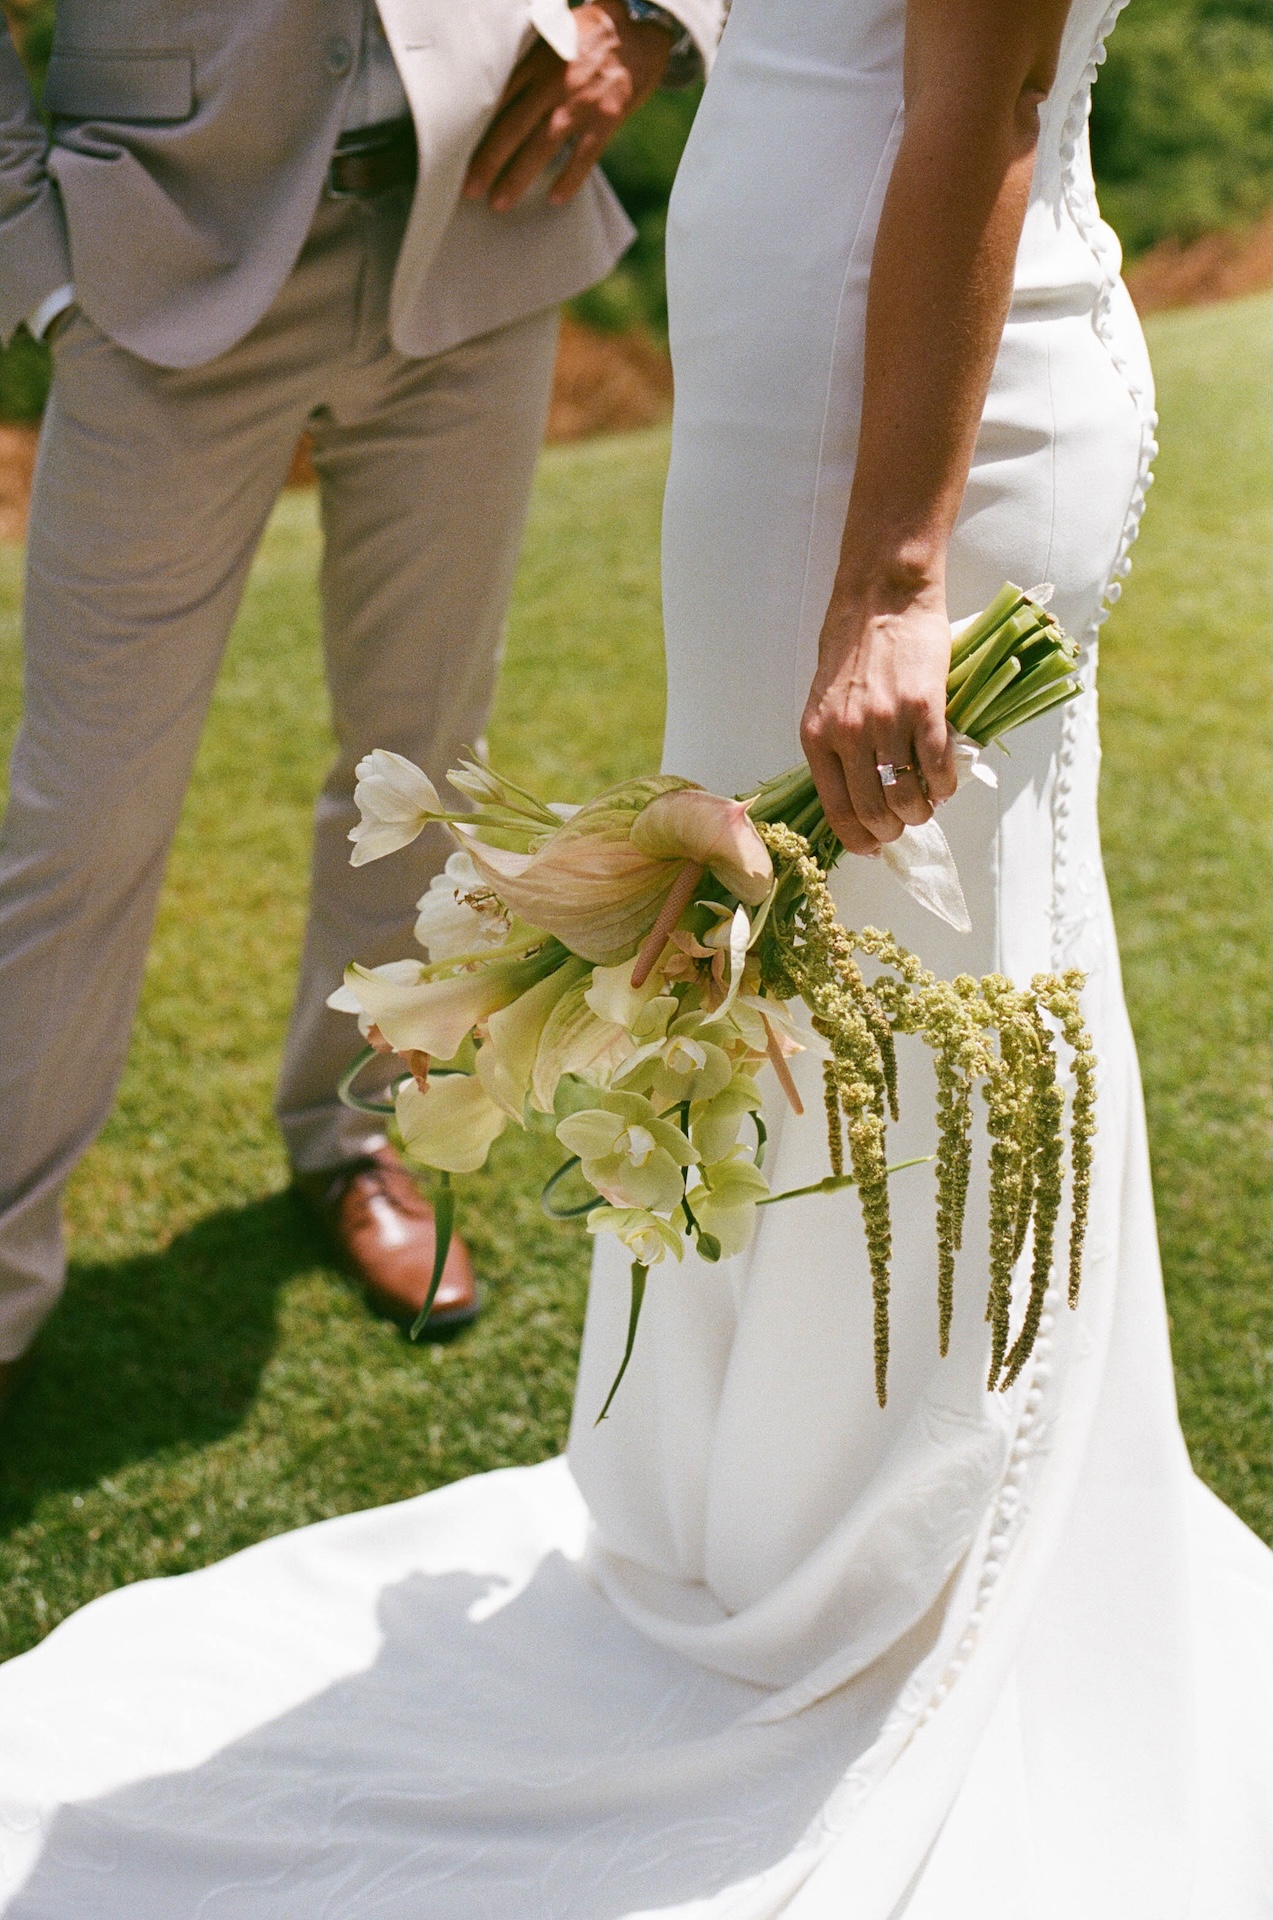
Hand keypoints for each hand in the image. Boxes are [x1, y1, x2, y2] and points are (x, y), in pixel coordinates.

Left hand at [463, 1, 672, 212]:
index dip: (475, 129)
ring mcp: (580, 103)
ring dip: (518, 177)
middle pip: (512, 128)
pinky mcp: (607, 118)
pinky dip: (569, 179)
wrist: (640, 30)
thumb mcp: (551, 36)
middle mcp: (554, 82)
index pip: (497, 99)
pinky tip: (554, 199)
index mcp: (536, 62)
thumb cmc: (590, 35)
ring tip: (499, 202)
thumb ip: (525, 61)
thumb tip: (495, 91)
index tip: (456, 154)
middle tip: (468, 190)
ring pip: (542, 147)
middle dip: (487, 162)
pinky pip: (584, 156)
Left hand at [799, 580, 957, 856]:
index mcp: (817, 736)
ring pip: (907, 797)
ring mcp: (887, 724)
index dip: (857, 838)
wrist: (883, 595)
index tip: (872, 846)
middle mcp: (848, 736)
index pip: (836, 809)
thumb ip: (836, 743)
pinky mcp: (925, 709)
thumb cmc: (852, 642)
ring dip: (921, 811)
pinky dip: (945, 785)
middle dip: (892, 831)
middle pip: (874, 811)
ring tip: (927, 804)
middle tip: (904, 826)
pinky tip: (945, 783)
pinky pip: (938, 768)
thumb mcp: (824, 698)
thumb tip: (856, 789)